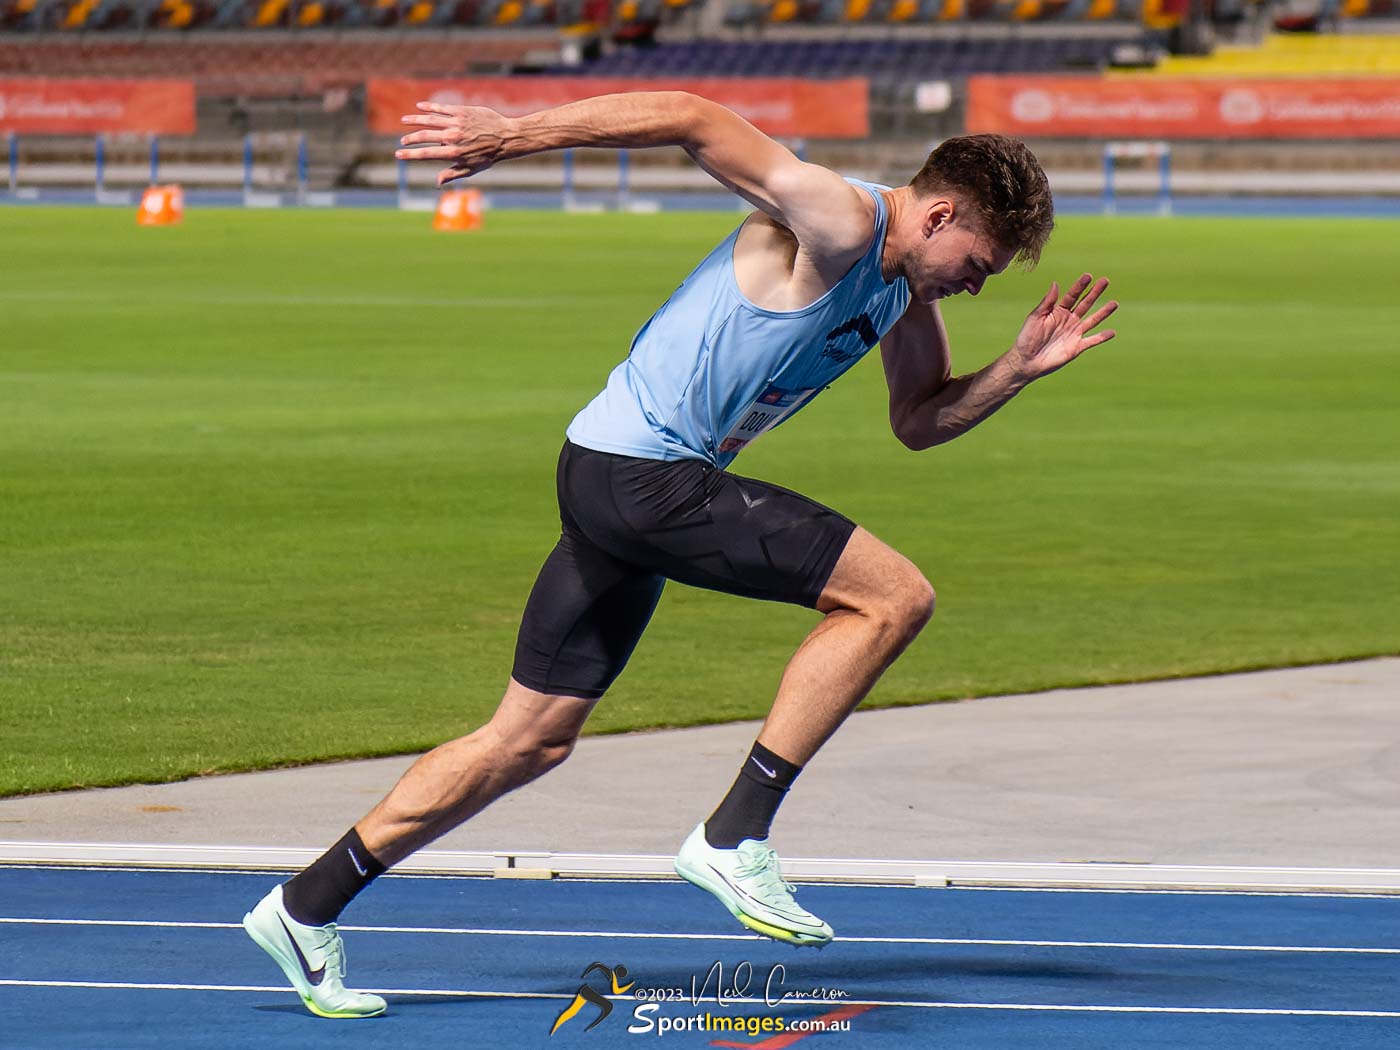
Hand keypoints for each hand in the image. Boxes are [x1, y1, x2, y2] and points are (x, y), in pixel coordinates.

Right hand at [396, 101, 514, 187]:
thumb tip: (437, 182)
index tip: (399, 154)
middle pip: (425, 136)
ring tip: (404, 121)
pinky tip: (420, 106)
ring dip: (415, 120)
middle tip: (402, 141)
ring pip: (430, 119)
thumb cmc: (488, 156)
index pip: (426, 153)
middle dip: (410, 138)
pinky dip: (429, 107)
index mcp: (454, 153)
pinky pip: (441, 108)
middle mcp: (453, 137)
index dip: (410, 154)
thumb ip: (453, 174)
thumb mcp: (472, 169)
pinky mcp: (462, 112)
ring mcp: (457, 123)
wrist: (506, 137)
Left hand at [1010, 274, 1117, 379]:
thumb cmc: (1027, 338)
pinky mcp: (1076, 347)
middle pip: (1085, 304)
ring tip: (1115, 303)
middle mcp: (1068, 320)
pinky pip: (1092, 341)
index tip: (1088, 276)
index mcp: (1058, 311)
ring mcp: (1074, 333)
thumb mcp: (1035, 317)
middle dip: (1095, 293)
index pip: (1072, 296)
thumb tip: (1055, 283)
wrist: (1026, 361)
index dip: (1080, 286)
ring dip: (1103, 312)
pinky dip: (1101, 337)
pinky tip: (1112, 332)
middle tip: (1105, 281)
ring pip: (1092, 320)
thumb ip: (1047, 302)